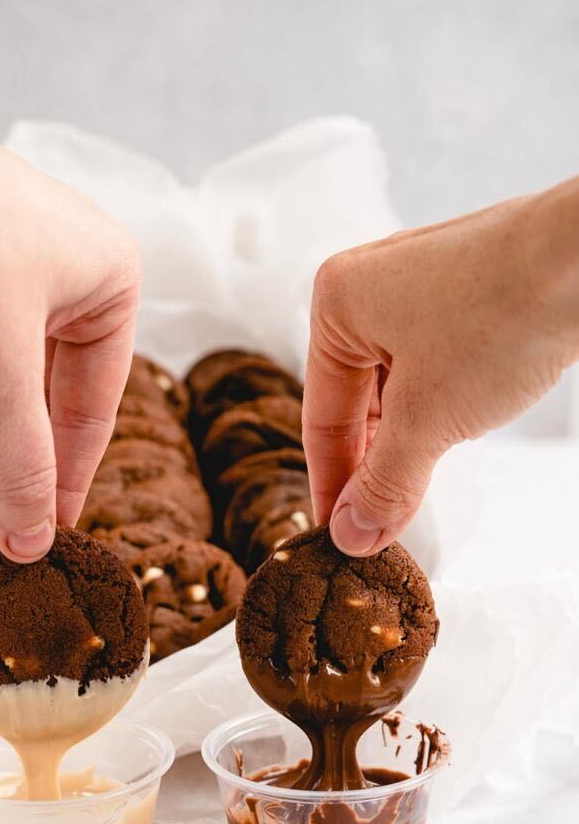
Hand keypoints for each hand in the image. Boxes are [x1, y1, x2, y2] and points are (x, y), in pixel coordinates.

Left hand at [0, 0, 138, 561]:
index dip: (67, 482)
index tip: (41, 540)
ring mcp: (22, 263)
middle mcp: (77, 271)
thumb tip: (33, 541)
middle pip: (59, 396)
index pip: (97, 409)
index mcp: (115, 282)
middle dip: (23, 463)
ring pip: (20, 375)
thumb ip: (21, 463)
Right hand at [303, 178, 578, 555]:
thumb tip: (352, 535)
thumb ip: (384, 484)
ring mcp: (419, 288)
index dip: (331, 484)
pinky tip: (449, 439)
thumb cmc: (500, 316)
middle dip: (371, 465)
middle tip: (378, 527)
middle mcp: (370, 288)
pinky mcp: (465, 295)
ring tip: (412, 493)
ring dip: (405, 442)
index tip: (341, 534)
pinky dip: (436, 409)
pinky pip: (432, 366)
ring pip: (397, 386)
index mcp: (337, 304)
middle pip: (357, 401)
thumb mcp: (428, 419)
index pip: (322, 416)